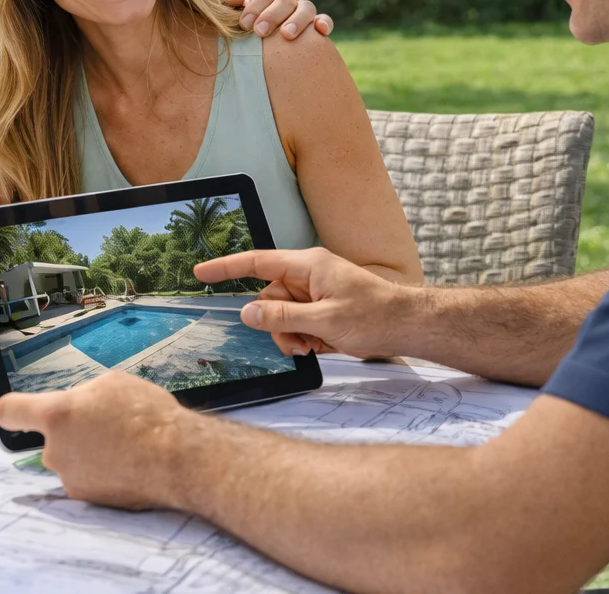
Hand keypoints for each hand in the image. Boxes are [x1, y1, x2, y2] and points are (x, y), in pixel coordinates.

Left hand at [0, 370, 197, 509]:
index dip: (10, 410)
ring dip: (88, 451)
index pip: (10, 411)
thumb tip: (76, 406)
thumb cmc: (146, 415)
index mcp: (57, 415)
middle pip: (50, 437)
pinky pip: (86, 477)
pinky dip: (101, 471)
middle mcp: (55, 450)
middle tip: (104, 423)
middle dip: (71, 430)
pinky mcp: (87, 499)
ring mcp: (70, 478)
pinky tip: (126, 463)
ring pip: (71, 458)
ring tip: (123, 444)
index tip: (12, 413)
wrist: (176, 459)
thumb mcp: (112, 384)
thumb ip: (82, 395)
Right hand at [195, 247, 407, 358]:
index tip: (201, 273)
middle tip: (298, 342)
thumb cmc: (375, 315)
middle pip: (269, 299)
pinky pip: (296, 324)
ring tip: (314, 346)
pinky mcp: (321, 311)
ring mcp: (314, 294)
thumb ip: (283, 316)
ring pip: (281, 316)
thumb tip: (248, 312)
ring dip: (290, 335)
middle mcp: (307, 276)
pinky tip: (321, 346)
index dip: (227, 268)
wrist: (407, 325)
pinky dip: (303, 339)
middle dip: (276, 324)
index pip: (257, 263)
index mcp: (307, 266)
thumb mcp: (324, 320)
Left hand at [218, 0, 332, 38]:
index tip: (245, 23)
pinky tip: (321, 32)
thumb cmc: (230, 17)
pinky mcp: (312, 24)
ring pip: (307, 8)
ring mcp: (300, 8)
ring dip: (298, 20)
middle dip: (273, 15)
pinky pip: (323, 20)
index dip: (257, 3)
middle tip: (260, 32)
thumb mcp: (221, 4)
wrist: (244, 34)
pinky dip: (324, 23)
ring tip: (287, 36)